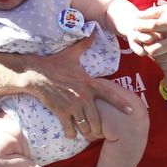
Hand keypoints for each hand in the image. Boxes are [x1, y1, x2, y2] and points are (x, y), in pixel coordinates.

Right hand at [21, 32, 142, 139]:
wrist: (35, 74)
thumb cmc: (54, 64)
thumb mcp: (71, 54)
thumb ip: (84, 44)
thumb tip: (92, 31)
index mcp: (88, 83)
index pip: (109, 94)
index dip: (120, 103)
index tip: (130, 111)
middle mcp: (83, 96)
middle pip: (97, 118)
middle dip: (99, 127)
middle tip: (99, 132)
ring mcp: (72, 105)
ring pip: (85, 125)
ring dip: (86, 131)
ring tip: (87, 134)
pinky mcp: (61, 111)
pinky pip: (70, 127)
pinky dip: (71, 133)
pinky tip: (72, 135)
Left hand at [130, 0, 166, 71]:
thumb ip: (154, 12)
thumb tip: (137, 16)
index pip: (153, 26)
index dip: (141, 27)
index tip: (135, 26)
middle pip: (152, 49)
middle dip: (146, 46)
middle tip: (146, 42)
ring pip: (157, 59)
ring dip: (153, 53)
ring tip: (156, 45)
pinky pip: (165, 64)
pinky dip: (161, 59)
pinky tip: (164, 52)